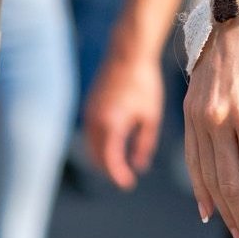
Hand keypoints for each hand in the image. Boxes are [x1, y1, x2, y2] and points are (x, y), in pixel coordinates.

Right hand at [85, 46, 164, 190]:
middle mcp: (94, 121)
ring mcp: (88, 112)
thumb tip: (139, 166)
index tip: (129, 184)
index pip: (109, 161)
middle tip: (125, 177)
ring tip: (121, 163)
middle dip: (109, 169)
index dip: (118, 176)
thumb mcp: (150, 116)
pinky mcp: (88, 105)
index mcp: (110, 124)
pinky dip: (99, 144)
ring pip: (91, 146)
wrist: (128, 53)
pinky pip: (90, 133)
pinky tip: (115, 143)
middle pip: (96, 157)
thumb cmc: (144, 82)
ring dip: (103, 157)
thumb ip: (144, 144)